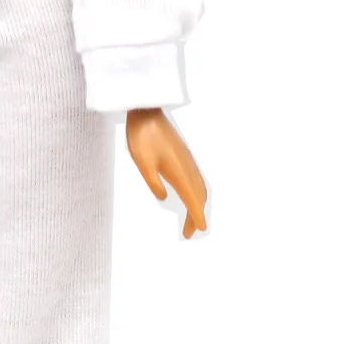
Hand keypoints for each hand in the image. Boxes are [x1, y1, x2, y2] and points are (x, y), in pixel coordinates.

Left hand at [126, 108, 208, 236]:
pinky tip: (188, 195)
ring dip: (197, 204)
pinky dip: (196, 193)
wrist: (147, 112)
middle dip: (197, 215)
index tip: (201, 230)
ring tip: (190, 218)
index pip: (192, 200)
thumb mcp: (143, 164)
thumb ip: (154, 182)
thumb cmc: (143, 136)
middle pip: (199, 196)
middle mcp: (188, 168)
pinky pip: (195, 179)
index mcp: (179, 172)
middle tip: (190, 232)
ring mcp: (187, 161)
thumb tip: (164, 198)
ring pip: (199, 187)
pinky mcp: (184, 156)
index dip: (197, 217)